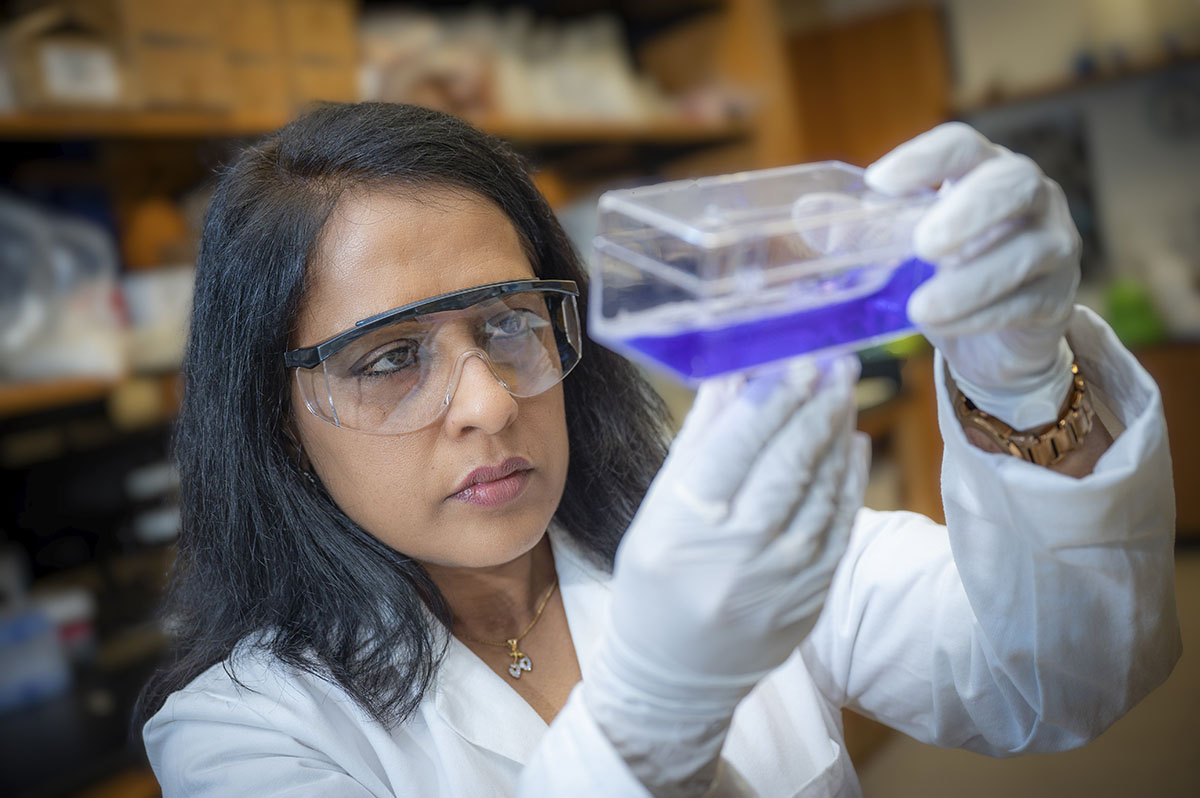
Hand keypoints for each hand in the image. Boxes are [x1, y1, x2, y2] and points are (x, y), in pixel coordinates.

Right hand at [584, 357, 868, 792]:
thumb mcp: (657, 511)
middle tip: (835, 361)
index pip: (739, 443)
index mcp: (687, 522)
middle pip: (788, 459)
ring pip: (822, 486)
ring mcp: (783, 575)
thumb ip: (698, 443)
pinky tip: (851, 442)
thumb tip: (731, 377)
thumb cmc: (656, 582)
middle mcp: (737, 549)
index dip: (774, 395)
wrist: (676, 675)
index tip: (797, 358)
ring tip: (842, 390)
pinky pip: (841, 522)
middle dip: (816, 402)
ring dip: (837, 431)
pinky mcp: (814, 593)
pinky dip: (850, 477)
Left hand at [866, 122, 1080, 429]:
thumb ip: (865, 230)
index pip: (961, 145)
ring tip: (921, 307)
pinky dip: (983, 314)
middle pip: (1013, 183)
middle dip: (968, 212)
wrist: (994, 339)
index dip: (924, 159)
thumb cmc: (945, 275)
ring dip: (970, 280)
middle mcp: (1028, 198)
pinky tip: (948, 324)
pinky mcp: (1058, 296)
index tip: (878, 182)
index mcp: (982, 171)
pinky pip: (1027, 300)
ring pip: (1026, 251)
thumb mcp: (900, 251)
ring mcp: (1053, 244)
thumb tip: (808, 215)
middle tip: (923, 245)